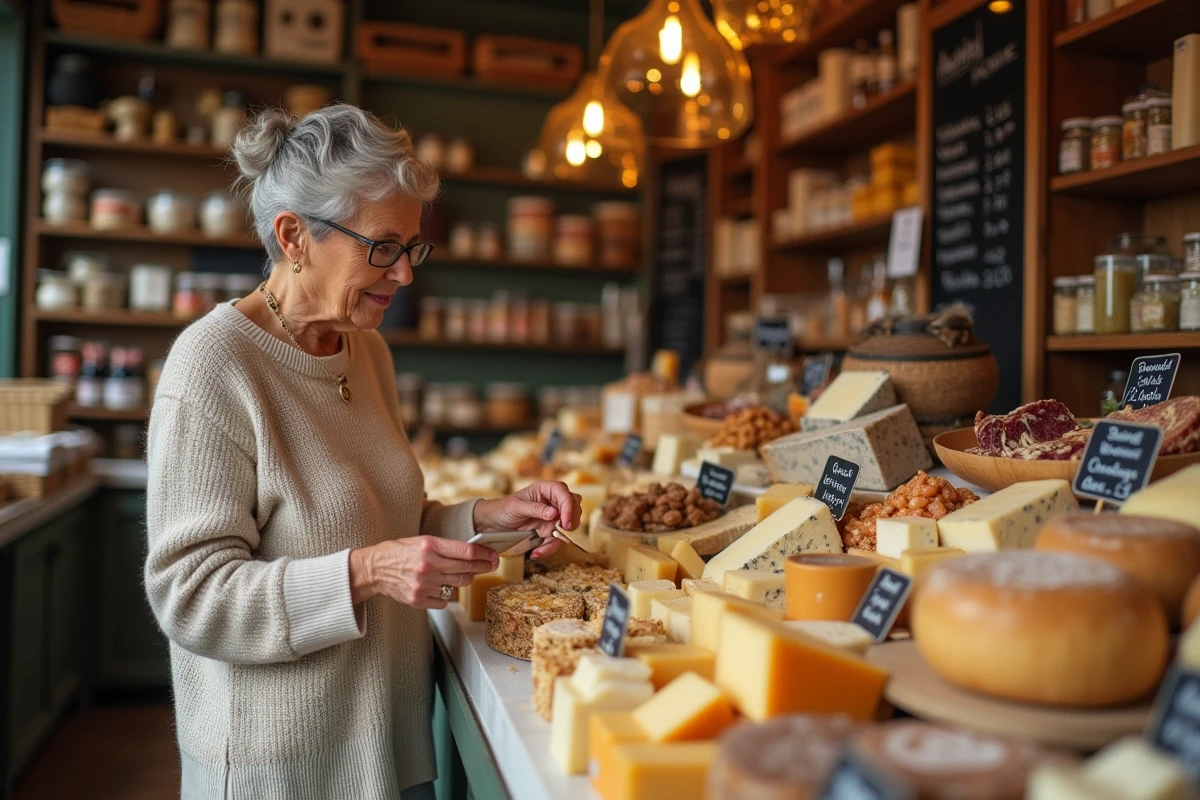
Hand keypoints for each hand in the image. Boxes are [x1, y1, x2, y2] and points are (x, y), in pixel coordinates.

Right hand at [349, 537, 497, 608]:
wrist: (374, 569)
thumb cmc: (399, 552)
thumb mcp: (422, 541)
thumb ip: (445, 547)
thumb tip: (472, 553)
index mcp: (429, 545)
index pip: (466, 552)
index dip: (484, 554)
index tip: (493, 555)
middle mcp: (428, 565)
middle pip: (466, 569)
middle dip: (483, 567)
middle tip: (492, 564)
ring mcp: (423, 584)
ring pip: (458, 585)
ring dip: (463, 579)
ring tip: (460, 574)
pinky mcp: (418, 599)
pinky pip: (444, 599)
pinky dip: (445, 593)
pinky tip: (436, 586)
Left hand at [473, 481, 582, 559]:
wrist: (492, 525)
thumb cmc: (502, 509)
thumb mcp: (516, 507)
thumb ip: (535, 508)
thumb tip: (554, 513)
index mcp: (546, 489)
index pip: (565, 494)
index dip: (569, 507)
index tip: (566, 523)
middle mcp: (553, 502)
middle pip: (574, 508)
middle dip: (571, 522)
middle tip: (560, 533)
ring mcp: (553, 518)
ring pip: (569, 527)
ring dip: (559, 540)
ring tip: (540, 548)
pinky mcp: (549, 531)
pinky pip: (557, 541)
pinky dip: (549, 548)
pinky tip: (536, 553)